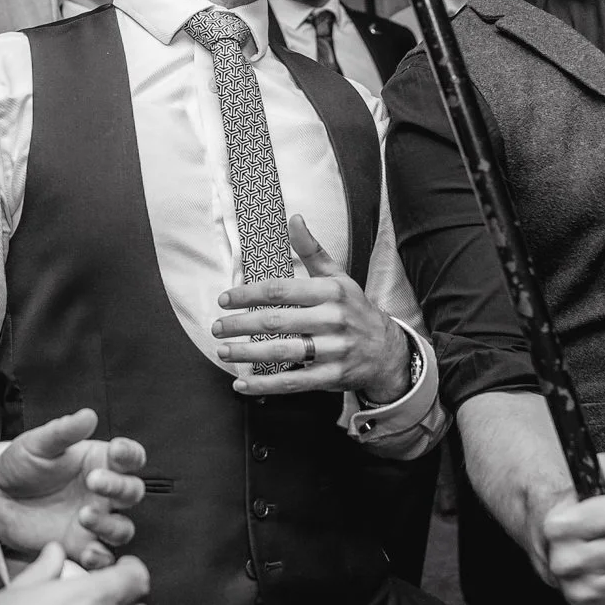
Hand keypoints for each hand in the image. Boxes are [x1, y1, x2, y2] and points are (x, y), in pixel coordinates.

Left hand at [0, 408, 145, 568]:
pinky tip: (88, 551)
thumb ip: (64, 431)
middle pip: (132, 492)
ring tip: (83, 515)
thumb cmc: (22, 464)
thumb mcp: (39, 443)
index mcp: (99, 462)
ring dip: (110, 524)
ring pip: (122, 528)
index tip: (116, 451)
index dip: (131, 454)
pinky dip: (101, 557)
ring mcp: (95, 520)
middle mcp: (103, 492)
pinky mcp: (80, 545)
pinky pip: (103, 555)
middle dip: (119, 487)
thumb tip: (88, 415)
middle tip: (93, 481)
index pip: (130, 458)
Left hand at [212, 215, 412, 403]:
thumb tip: (293, 218)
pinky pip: (293, 382)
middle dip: (241, 324)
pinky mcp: (332, 376)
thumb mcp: (338, 277)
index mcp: (331, 292)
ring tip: (223, 351)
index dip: (248, 294)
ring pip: (282, 352)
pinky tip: (243, 385)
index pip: (280, 290)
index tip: (225, 299)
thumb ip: (312, 250)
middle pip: (277, 321)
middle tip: (217, 327)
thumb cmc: (355, 309)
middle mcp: (333, 320)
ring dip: (247, 354)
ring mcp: (333, 350)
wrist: (387, 350)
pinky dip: (265, 386)